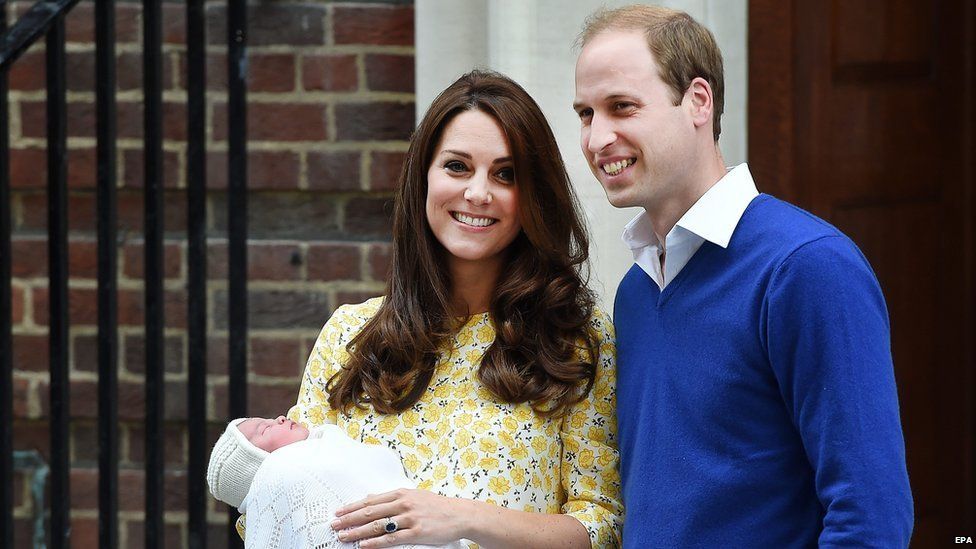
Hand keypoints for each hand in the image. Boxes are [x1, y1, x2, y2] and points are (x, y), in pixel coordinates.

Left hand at [331, 488, 468, 547]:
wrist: (459, 514)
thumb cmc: (436, 506)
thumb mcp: (414, 495)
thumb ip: (392, 497)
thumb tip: (370, 497)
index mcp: (401, 493)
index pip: (370, 501)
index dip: (352, 507)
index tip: (338, 512)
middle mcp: (403, 504)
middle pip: (370, 512)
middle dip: (349, 519)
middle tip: (334, 525)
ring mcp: (410, 518)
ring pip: (378, 525)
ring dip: (358, 531)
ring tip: (344, 536)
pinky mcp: (416, 532)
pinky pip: (392, 539)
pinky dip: (376, 542)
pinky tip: (364, 545)